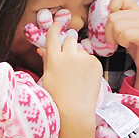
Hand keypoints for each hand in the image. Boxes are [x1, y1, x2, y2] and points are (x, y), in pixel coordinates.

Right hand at [36, 13, 102, 137]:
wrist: (75, 113)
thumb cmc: (57, 99)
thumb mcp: (47, 79)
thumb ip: (47, 61)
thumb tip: (42, 49)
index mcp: (54, 58)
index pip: (54, 35)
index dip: (55, 28)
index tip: (57, 24)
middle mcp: (69, 56)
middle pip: (70, 39)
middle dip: (68, 45)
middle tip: (68, 58)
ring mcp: (84, 59)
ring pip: (81, 50)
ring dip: (79, 57)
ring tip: (77, 76)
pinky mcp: (96, 64)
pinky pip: (90, 59)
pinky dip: (88, 65)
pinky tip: (84, 79)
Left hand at [104, 0, 138, 95]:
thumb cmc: (136, 45)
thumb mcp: (124, 28)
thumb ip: (117, 19)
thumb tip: (102, 15)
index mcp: (135, 9)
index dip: (111, 10)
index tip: (114, 25)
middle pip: (112, 17)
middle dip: (109, 32)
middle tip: (115, 41)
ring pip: (117, 26)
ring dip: (117, 39)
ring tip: (125, 43)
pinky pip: (125, 35)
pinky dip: (123, 43)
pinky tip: (130, 45)